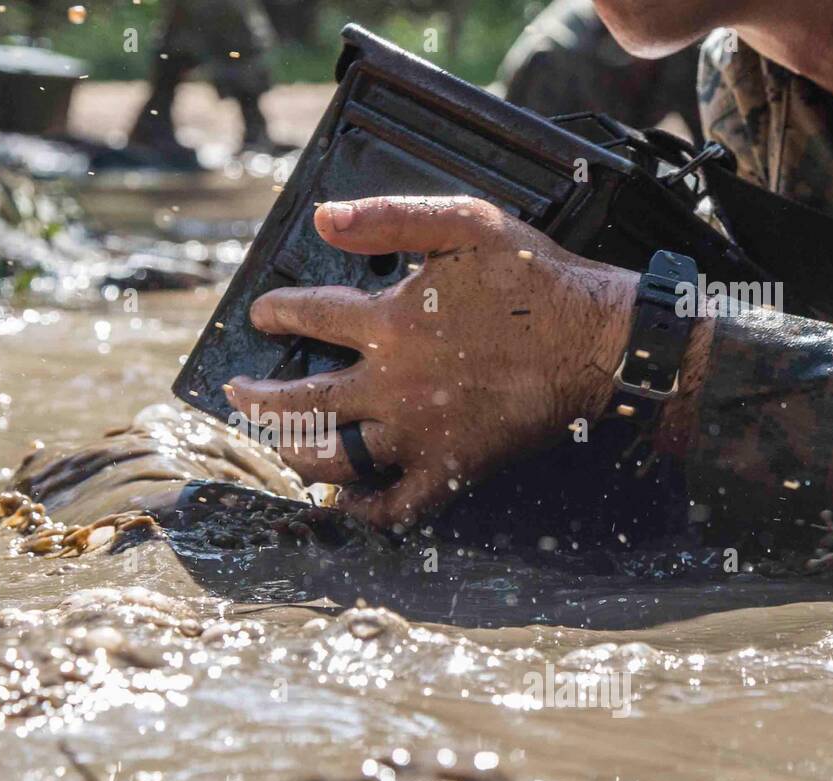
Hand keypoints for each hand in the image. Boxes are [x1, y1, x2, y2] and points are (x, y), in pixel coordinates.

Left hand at [223, 195, 641, 528]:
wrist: (596, 341)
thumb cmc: (535, 279)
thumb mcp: (467, 223)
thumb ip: (391, 217)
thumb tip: (322, 218)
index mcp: (391, 322)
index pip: (310, 316)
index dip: (277, 313)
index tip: (262, 315)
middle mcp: (391, 384)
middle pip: (302, 399)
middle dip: (257, 398)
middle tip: (236, 394)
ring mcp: (417, 434)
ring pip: (333, 455)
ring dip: (292, 449)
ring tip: (273, 442)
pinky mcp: (448, 471)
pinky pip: (392, 505)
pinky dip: (359, 511)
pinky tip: (338, 504)